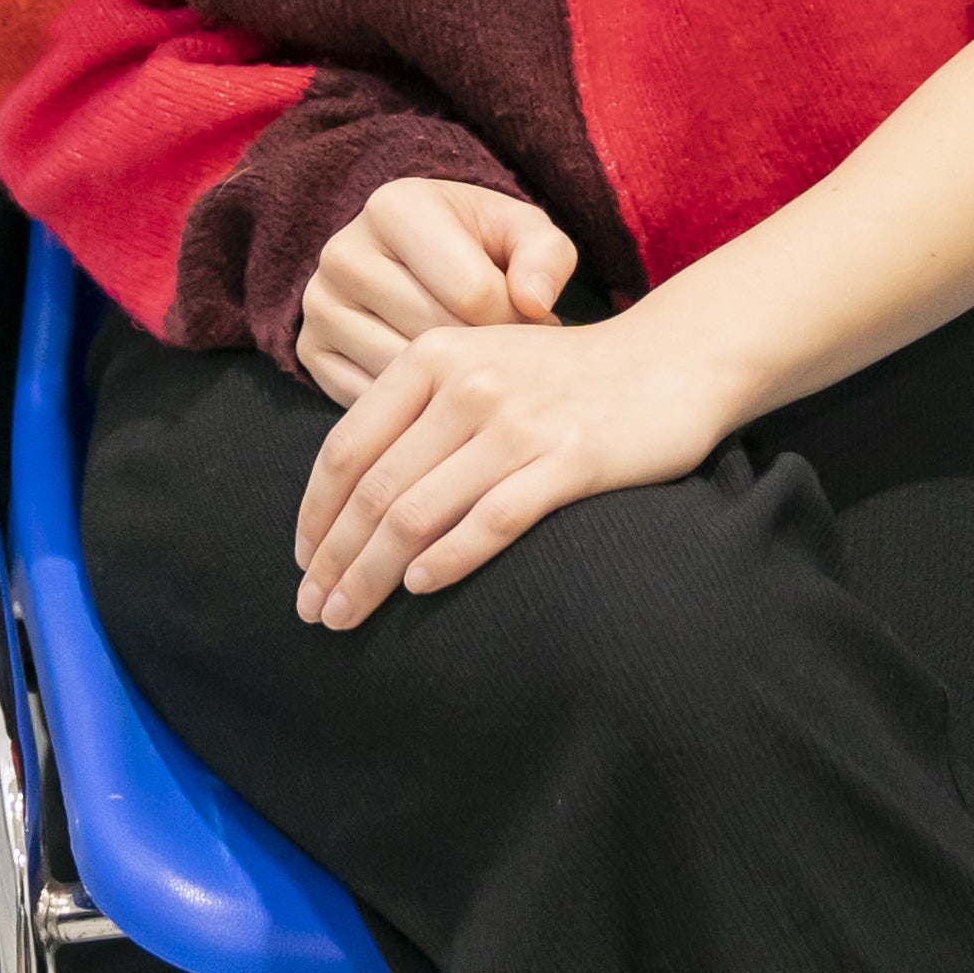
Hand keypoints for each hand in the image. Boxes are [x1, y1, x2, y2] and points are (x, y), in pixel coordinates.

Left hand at [293, 315, 735, 626]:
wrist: (672, 360)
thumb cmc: (564, 377)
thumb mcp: (479, 366)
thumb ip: (416, 412)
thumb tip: (346, 501)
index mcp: (433, 357)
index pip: (345, 449)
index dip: (314, 515)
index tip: (301, 564)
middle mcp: (470, 384)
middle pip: (374, 491)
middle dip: (333, 561)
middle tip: (312, 610)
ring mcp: (521, 422)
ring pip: (419, 514)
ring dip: (372, 577)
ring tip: (348, 615)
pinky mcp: (571, 459)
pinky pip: (491, 521)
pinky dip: (448, 560)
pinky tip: (421, 588)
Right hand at [297, 176, 576, 405]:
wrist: (419, 258)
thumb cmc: (481, 246)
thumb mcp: (524, 235)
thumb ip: (545, 257)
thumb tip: (534, 303)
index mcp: (395, 207)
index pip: (473, 292)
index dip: (515, 319)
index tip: (529, 319)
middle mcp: (342, 252)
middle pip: (434, 336)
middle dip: (482, 353)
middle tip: (507, 351)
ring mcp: (318, 304)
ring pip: (400, 375)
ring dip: (447, 384)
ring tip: (474, 363)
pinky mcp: (308, 350)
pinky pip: (369, 401)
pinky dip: (410, 405)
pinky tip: (436, 383)